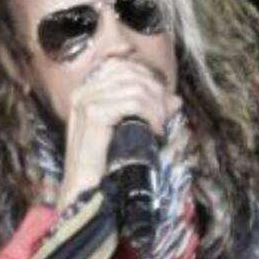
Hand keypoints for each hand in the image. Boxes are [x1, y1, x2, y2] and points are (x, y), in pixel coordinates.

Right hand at [57, 59, 182, 208]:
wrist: (83, 193)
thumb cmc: (104, 167)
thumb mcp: (129, 132)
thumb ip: (149, 111)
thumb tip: (175, 100)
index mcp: (88, 91)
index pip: (124, 66)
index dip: (149, 78)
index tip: (164, 102)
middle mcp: (84, 91)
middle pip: (131, 72)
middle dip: (156, 92)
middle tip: (166, 116)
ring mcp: (86, 101)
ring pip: (135, 87)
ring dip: (156, 106)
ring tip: (160, 127)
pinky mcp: (94, 114)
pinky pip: (132, 102)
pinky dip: (150, 114)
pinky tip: (155, 131)